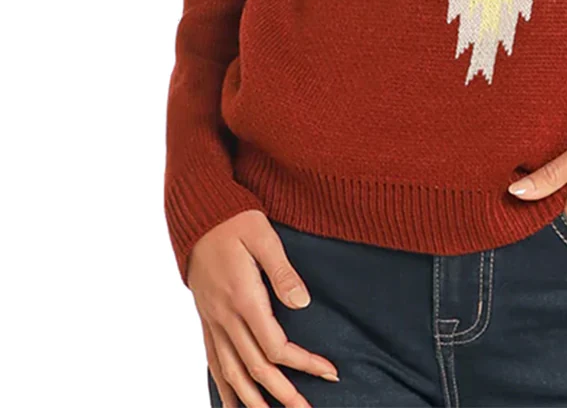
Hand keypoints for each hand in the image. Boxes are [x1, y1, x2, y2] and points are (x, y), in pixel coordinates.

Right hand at [188, 210, 339, 407]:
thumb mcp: (263, 236)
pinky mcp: (206, 320)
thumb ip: (282, 271)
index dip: (303, 364)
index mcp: (244, 298)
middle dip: (283, 394)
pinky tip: (232, 405)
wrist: (199, 216)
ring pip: (231, 373)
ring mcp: (213, 322)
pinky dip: (223, 388)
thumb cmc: (236, 220)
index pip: (276, 346)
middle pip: (255, 369)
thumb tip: (303, 303)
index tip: (329, 372)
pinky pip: (212, 363)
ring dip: (252, 401)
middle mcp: (225, 317)